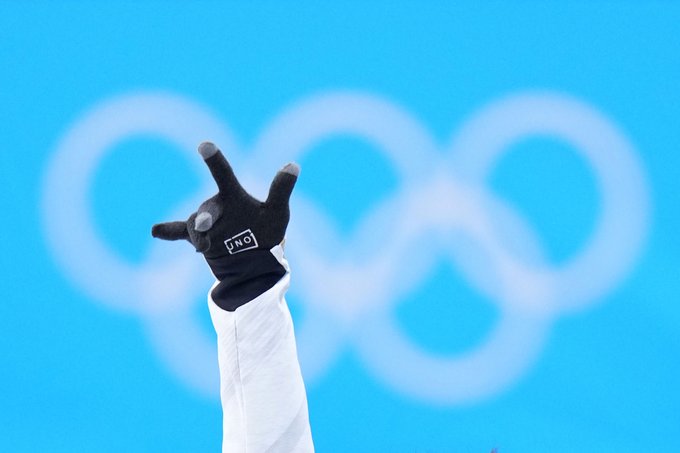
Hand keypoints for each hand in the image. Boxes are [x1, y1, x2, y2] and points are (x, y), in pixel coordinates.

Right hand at [151, 142, 299, 310]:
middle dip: (205, 217)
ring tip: (204, 248)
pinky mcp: (198, 239)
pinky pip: (180, 233)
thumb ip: (281, 189)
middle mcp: (217, 206)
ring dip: (199, 236)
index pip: (223, 174)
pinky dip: (168, 231)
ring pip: (196, 225)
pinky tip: (154, 231)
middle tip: (206, 226)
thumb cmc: (267, 232)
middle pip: (207, 208)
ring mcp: (206, 223)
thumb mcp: (276, 212)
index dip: (214, 159)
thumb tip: (294, 165)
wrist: (255, 260)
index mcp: (233, 195)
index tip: (204, 145)